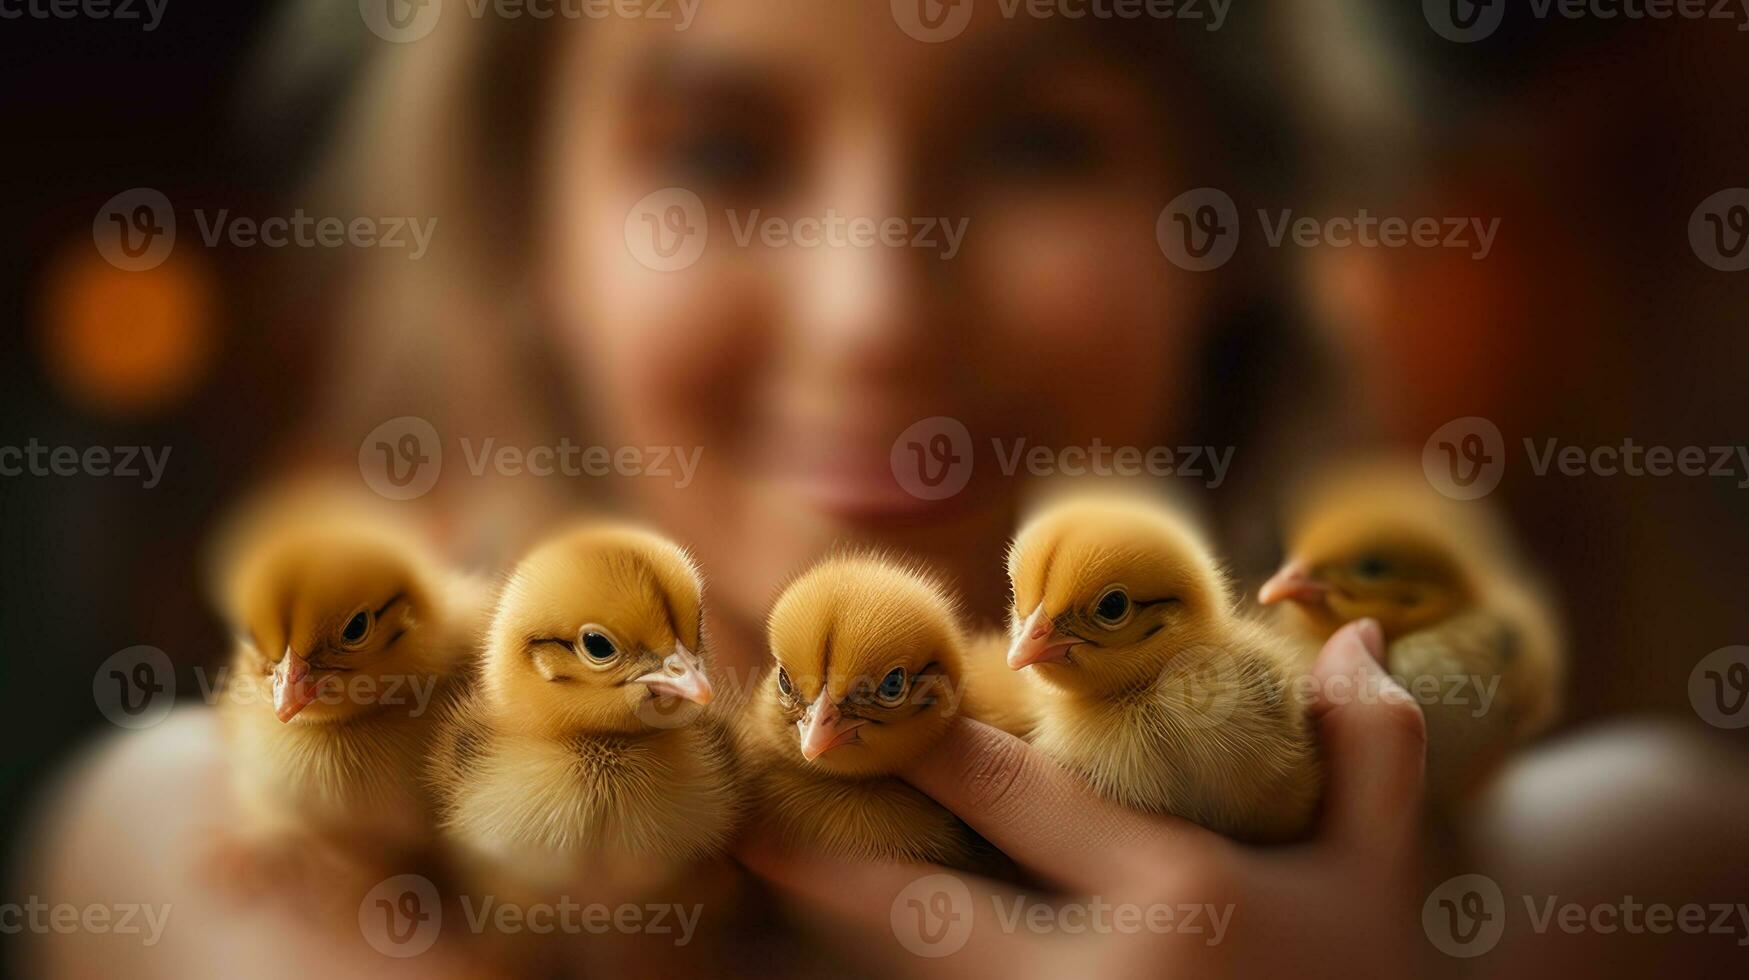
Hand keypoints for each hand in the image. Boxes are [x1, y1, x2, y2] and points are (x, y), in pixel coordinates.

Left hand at [738, 620, 1438, 978]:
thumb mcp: (1380, 878)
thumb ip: (1371, 751)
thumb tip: (1352, 634)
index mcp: (1172, 897)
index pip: (1020, 795)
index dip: (932, 744)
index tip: (870, 709)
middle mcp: (1094, 978)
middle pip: (923, 912)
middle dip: (828, 869)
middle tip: (753, 833)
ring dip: (851, 944)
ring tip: (778, 898)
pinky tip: (871, 962)